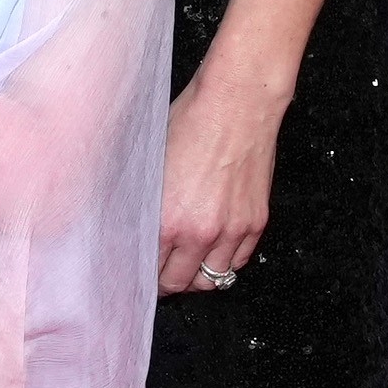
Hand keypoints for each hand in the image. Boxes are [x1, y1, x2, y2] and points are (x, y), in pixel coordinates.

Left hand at [157, 59, 284, 292]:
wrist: (237, 104)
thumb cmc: (190, 122)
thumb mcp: (150, 164)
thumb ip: (144, 204)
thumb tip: (132, 226)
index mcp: (167, 220)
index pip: (149, 270)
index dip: (141, 274)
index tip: (137, 272)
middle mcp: (201, 233)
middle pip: (180, 283)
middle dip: (166, 282)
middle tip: (159, 274)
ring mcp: (232, 230)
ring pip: (212, 280)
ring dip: (196, 277)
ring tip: (186, 266)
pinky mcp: (255, 222)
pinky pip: (238, 261)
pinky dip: (224, 262)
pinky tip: (212, 251)